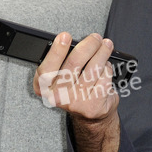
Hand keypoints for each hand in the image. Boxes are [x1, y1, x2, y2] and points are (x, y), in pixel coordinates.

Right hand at [33, 32, 119, 151]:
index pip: (46, 69)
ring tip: (106, 46)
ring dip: (102, 53)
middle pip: (73, 64)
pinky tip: (106, 66)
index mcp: (44, 88)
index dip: (56, 51)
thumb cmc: (76, 89)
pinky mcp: (93, 106)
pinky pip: (104, 78)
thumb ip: (62, 61)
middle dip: (88, 46)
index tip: (65, 36)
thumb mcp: (61, 76)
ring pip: (92, 69)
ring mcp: (76, 103)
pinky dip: (108, 68)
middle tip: (95, 38)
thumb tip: (76, 41)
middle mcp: (57, 97)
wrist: (91, 115)